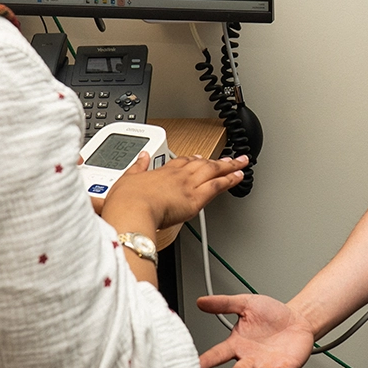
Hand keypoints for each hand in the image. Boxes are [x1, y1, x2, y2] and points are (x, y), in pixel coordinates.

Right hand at [103, 153, 247, 229]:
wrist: (132, 210)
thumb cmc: (126, 201)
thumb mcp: (126, 178)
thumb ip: (136, 166)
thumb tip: (140, 156)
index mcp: (161, 172)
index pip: (181, 162)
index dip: (192, 159)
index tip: (200, 157)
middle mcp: (177, 176)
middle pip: (201, 164)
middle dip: (216, 160)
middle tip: (230, 157)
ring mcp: (188, 186)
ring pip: (213, 172)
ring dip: (228, 166)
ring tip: (241, 164)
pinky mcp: (195, 198)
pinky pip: (217, 186)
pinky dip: (229, 180)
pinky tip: (238, 177)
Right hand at [197, 294, 315, 367]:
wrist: (296, 318)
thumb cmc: (271, 313)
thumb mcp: (246, 304)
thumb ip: (224, 304)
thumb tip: (201, 301)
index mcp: (237, 344)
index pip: (217, 354)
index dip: (206, 361)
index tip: (196, 367)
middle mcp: (250, 358)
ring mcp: (267, 366)